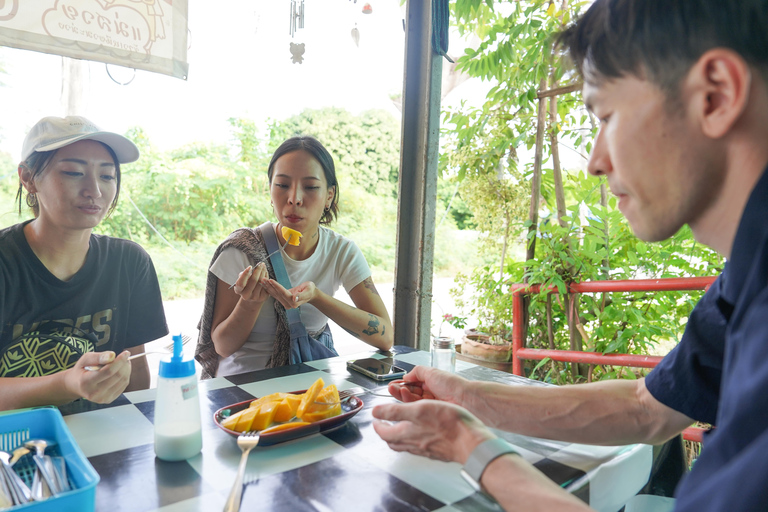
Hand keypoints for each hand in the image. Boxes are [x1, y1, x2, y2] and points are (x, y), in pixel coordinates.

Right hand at [67, 351, 131, 402]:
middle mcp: (94, 393)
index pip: (108, 371)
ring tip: (123, 363)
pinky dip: (125, 376)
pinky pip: (123, 386)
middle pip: (117, 376)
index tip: (126, 353)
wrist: (76, 386)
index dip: (119, 361)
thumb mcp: (85, 359)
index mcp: (86, 382)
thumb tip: (112, 355)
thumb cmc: (82, 370)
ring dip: (126, 369)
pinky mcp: (108, 400)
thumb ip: (98, 357)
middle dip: (124, 364)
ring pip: (123, 381)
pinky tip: (121, 371)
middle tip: (125, 357)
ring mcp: (102, 398)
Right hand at [233, 262, 269, 302]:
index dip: (245, 274)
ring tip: (263, 266)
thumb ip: (244, 275)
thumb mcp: (242, 279)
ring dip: (263, 272)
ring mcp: (255, 297)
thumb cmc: (246, 285)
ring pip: (261, 282)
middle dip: (258, 270)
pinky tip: (265, 272)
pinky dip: (267, 277)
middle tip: (260, 264)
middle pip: (254, 281)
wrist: (252, 296)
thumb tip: (250, 269)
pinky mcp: (263, 297)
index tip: (250, 266)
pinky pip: (266, 285)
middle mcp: (246, 295)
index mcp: (238, 290)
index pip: (241, 283)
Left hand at [260, 279, 317, 308]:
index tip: (270, 280)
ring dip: (268, 287)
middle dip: (269, 286)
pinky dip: (270, 289)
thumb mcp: (308, 291)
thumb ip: (301, 295)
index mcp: (294, 302)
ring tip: (261, 280)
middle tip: (262, 279)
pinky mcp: (283, 300)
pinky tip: (265, 284)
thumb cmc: (310, 290)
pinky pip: (275, 294)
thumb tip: (294, 298)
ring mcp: (285, 303)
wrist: (310, 294)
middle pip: (277, 294)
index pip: (283, 293)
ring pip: (275, 294)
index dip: (277, 286)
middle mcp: (288, 304)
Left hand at [372, 400, 494, 463]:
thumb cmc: (447, 424)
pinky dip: (415, 440)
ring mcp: (427, 450)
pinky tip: (422, 435)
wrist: (471, 442)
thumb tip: (376, 412)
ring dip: (400, 437)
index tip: (376, 419)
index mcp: (407, 434)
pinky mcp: (438, 451)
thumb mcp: (418, 410)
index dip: (377, 425)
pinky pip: (421, 447)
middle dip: (387, 433)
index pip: (384, 432)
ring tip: (401, 429)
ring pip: (407, 445)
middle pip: (394, 442)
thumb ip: (395, 411)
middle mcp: (415, 445)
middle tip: (385, 425)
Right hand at [387, 365, 466, 404]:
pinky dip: (409, 401)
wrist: (464, 399)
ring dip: (402, 394)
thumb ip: (417, 372)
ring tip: (395, 390)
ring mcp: (431, 404)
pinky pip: (416, 407)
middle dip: (400, 389)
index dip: (403, 383)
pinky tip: (404, 396)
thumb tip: (406, 376)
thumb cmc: (452, 385)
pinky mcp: (431, 414)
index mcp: (432, 382)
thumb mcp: (432, 372)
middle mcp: (431, 393)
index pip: (414, 383)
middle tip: (391, 388)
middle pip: (411, 392)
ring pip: (412, 400)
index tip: (393, 383)